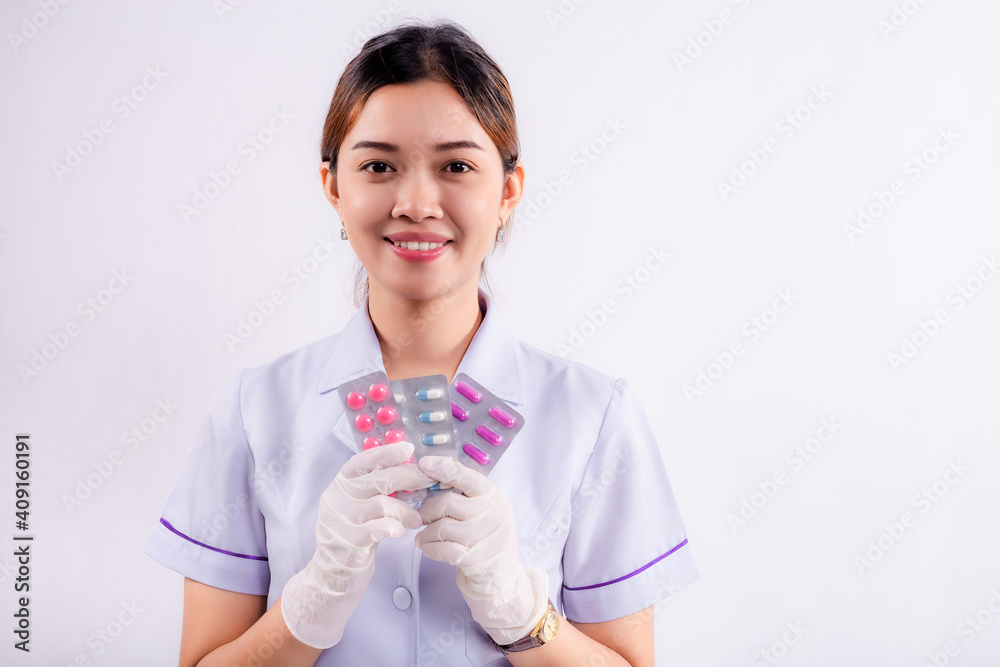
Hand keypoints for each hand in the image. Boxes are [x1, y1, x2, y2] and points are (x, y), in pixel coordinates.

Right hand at [281, 441, 434, 648]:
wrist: (334, 574)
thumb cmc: (355, 534)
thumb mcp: (360, 506)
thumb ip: (377, 488)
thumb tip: (410, 467)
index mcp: (339, 486)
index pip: (361, 462)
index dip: (385, 453)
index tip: (408, 448)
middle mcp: (336, 499)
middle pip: (377, 480)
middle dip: (409, 477)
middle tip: (430, 480)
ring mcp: (340, 521)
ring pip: (382, 504)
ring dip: (406, 510)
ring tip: (418, 518)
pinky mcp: (349, 543)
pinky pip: (378, 529)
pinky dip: (395, 527)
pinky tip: (402, 531)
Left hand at [414, 456, 547, 644]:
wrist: (502, 579)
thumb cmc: (485, 540)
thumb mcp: (482, 512)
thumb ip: (462, 497)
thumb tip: (429, 480)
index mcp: (493, 496)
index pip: (466, 476)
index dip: (443, 468)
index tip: (424, 463)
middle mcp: (494, 514)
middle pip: (447, 503)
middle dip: (426, 510)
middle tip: (419, 517)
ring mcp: (487, 538)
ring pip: (441, 527)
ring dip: (425, 533)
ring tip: (422, 537)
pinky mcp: (477, 560)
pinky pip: (443, 549)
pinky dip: (429, 548)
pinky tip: (427, 548)